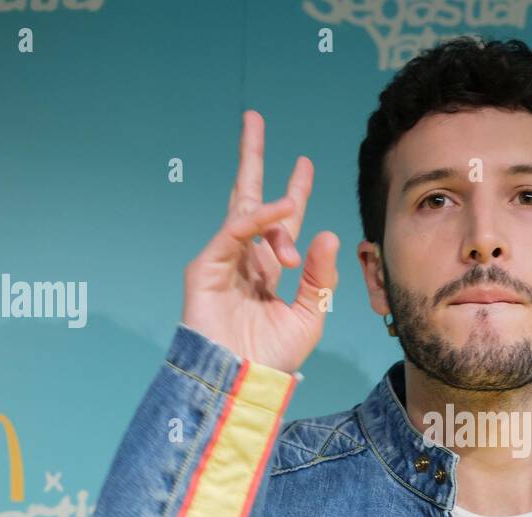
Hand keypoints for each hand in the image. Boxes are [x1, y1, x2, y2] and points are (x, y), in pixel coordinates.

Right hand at [182, 110, 339, 372]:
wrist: (245, 382)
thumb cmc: (273, 358)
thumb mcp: (309, 314)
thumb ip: (320, 276)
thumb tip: (326, 233)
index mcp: (270, 271)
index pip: (283, 223)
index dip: (294, 194)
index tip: (304, 164)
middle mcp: (245, 260)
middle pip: (248, 199)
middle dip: (252, 159)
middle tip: (254, 120)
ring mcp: (222, 261)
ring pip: (244, 212)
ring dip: (272, 201)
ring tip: (294, 190)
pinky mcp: (205, 267)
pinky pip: (235, 230)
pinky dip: (259, 218)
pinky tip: (282, 208)